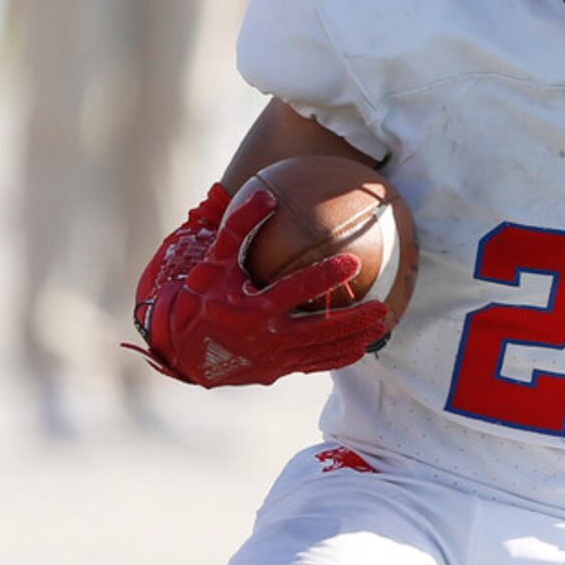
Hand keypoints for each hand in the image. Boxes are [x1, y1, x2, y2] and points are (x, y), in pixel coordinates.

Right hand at [130, 182, 388, 388]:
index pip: (297, 290)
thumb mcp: (213, 262)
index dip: (326, 276)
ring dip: (354, 339)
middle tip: (383, 307)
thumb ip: (239, 227)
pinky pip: (314, 365)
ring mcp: (274, 358)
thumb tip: (266, 193)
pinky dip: (338, 358)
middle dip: (354, 319)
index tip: (354, 261)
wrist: (180, 350)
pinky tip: (360, 349)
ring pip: (323, 351)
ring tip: (382, 326)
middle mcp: (267, 337)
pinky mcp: (277, 371)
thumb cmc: (197, 300)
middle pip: (321, 330)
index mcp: (252, 309)